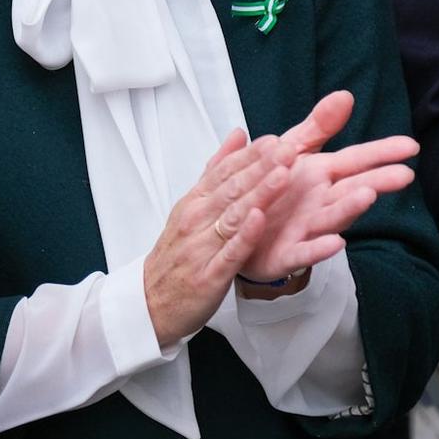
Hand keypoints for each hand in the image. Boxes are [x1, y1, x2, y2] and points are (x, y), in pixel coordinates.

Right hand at [143, 131, 290, 345]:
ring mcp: (201, 247)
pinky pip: (229, 253)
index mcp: (195, 202)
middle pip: (232, 189)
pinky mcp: (208, 275)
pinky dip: (244, 236)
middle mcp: (197, 220)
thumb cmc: (177, 253)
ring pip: (233, 216)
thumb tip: (238, 135)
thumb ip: (217, 171)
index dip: (251, 155)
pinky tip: (260, 220)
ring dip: (259, 194)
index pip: (224, 172)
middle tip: (289, 149)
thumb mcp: (192, 207)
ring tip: (283, 175)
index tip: (276, 139)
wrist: (149, 304)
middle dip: (262, 167)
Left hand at [236, 91, 417, 287]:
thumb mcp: (292, 149)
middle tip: (405, 175)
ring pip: (332, 218)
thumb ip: (319, 126)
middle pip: (353, 188)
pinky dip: (319, 249)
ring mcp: (307, 229)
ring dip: (350, 209)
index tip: (412, 146)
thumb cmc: (272, 188)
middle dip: (378, 181)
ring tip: (367, 197)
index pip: (358, 159)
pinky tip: (336, 243)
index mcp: (323, 174)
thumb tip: (345, 95)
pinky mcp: (286, 255)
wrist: (236, 233)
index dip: (383, 152)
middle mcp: (321, 201)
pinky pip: (304, 252)